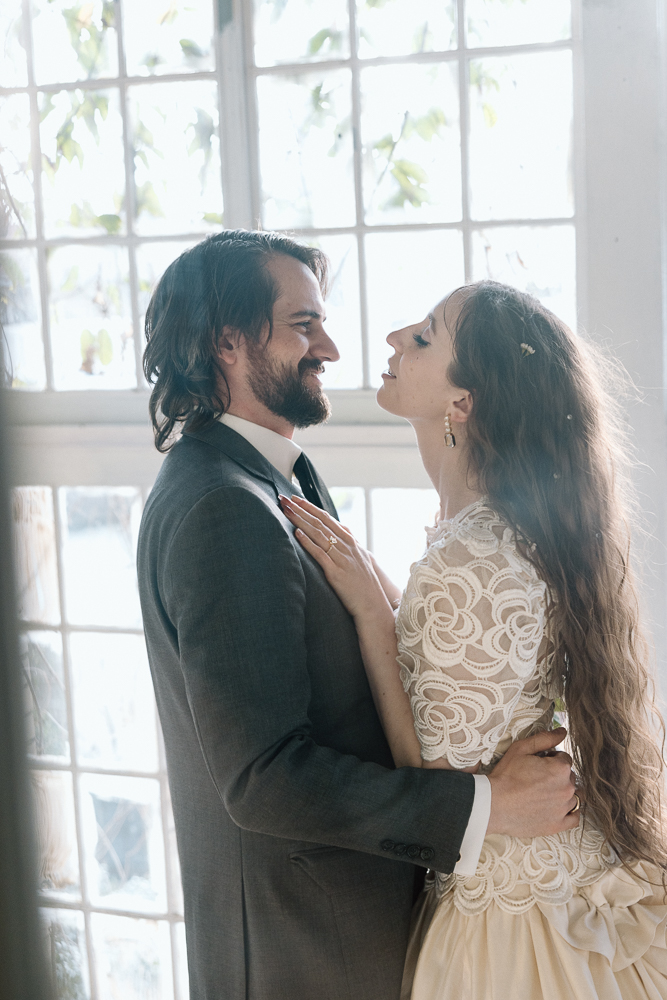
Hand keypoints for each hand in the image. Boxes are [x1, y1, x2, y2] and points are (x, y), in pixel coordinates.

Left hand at [279, 495, 391, 621]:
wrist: (374, 606)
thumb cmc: (365, 586)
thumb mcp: (360, 561)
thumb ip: (349, 547)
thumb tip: (338, 535)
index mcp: (351, 542)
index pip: (328, 519)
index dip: (311, 507)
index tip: (296, 498)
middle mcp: (347, 547)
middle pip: (321, 523)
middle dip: (301, 509)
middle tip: (285, 498)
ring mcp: (342, 559)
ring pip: (319, 534)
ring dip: (301, 521)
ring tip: (287, 510)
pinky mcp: (336, 573)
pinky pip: (320, 554)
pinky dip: (308, 542)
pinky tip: (297, 534)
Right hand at [486, 728, 579, 837]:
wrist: (493, 804)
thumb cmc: (506, 775)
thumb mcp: (521, 749)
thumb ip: (544, 738)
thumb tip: (563, 731)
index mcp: (560, 768)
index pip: (565, 758)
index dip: (551, 759)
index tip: (538, 764)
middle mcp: (567, 788)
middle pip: (570, 777)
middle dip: (557, 775)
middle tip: (537, 778)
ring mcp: (564, 808)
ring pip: (573, 795)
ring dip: (562, 792)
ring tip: (543, 793)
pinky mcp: (558, 825)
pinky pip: (575, 817)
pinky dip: (569, 812)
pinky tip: (555, 807)